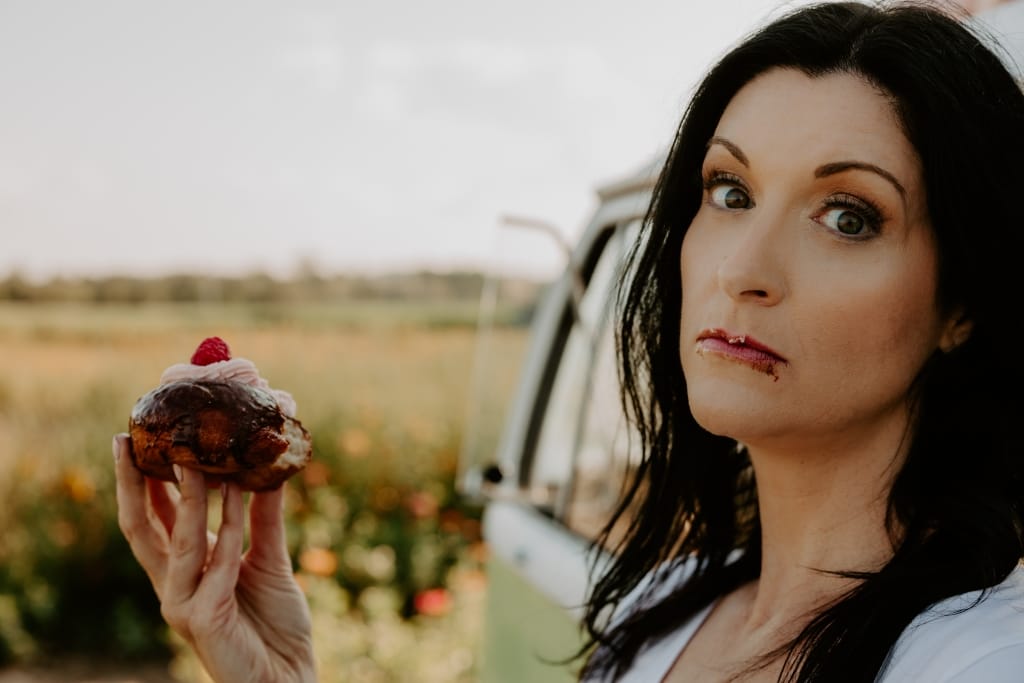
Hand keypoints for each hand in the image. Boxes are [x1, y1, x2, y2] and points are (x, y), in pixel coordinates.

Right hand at [113, 434, 315, 682]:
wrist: (288, 676)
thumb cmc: (274, 622)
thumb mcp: (268, 558)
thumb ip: (262, 517)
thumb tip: (267, 467)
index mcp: (184, 567)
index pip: (153, 517)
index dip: (143, 480)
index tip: (139, 438)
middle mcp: (174, 583)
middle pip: (140, 527)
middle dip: (132, 483)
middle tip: (128, 441)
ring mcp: (182, 602)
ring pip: (178, 540)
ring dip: (189, 497)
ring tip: (198, 458)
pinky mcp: (202, 619)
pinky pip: (217, 563)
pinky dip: (229, 527)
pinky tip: (240, 495)